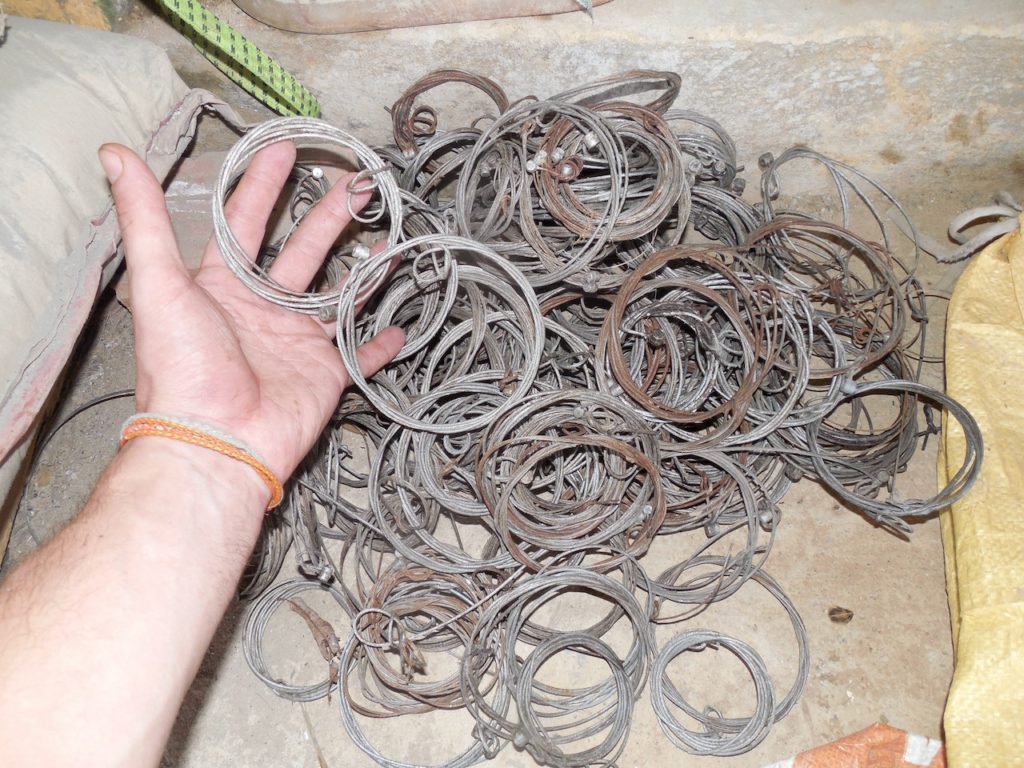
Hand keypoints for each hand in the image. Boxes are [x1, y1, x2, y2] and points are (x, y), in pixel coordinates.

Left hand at [98, 141, 402, 485]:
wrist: (217, 440)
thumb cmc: (183, 367)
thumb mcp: (159, 284)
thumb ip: (143, 219)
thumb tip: (115, 154)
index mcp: (222, 287)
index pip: (245, 223)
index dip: (263, 185)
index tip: (285, 150)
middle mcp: (262, 310)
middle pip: (302, 252)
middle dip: (329, 217)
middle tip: (357, 185)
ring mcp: (297, 342)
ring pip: (339, 295)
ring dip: (365, 269)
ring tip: (390, 236)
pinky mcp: (326, 374)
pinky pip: (361, 354)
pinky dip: (381, 343)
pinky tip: (401, 324)